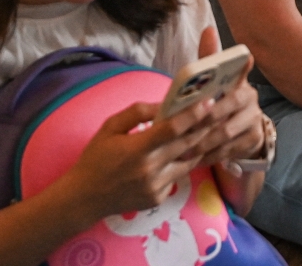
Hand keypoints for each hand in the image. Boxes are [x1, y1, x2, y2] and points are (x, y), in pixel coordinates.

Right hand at [51, 96, 220, 224]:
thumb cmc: (95, 159)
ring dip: (198, 146)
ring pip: (188, 162)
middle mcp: (150, 169)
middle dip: (204, 127)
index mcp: (137, 149)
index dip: (193, 114)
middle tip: (216, 112)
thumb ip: (137, 113)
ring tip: (205, 131)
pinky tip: (181, 154)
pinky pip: (177, 177)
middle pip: (187, 144)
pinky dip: (181, 164)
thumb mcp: (109, 128)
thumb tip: (162, 104)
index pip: (173, 129)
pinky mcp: (158, 198)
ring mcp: (156, 186)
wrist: (84, 198)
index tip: (208, 102)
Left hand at [190, 27, 266, 167]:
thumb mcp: (212, 85)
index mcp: (238, 81)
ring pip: (226, 131)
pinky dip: (209, 155)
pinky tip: (195, 158)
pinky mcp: (253, 140)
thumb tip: (208, 29)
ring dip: (203, 141)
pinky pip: (228, 150)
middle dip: (206, 116)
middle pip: (229, 105)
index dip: (244, 63)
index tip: (246, 57)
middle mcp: (250, 97)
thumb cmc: (219, 104)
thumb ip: (206, 63)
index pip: (243, 68)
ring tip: (183, 149)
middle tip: (185, 127)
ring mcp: (254, 119)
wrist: (241, 134)